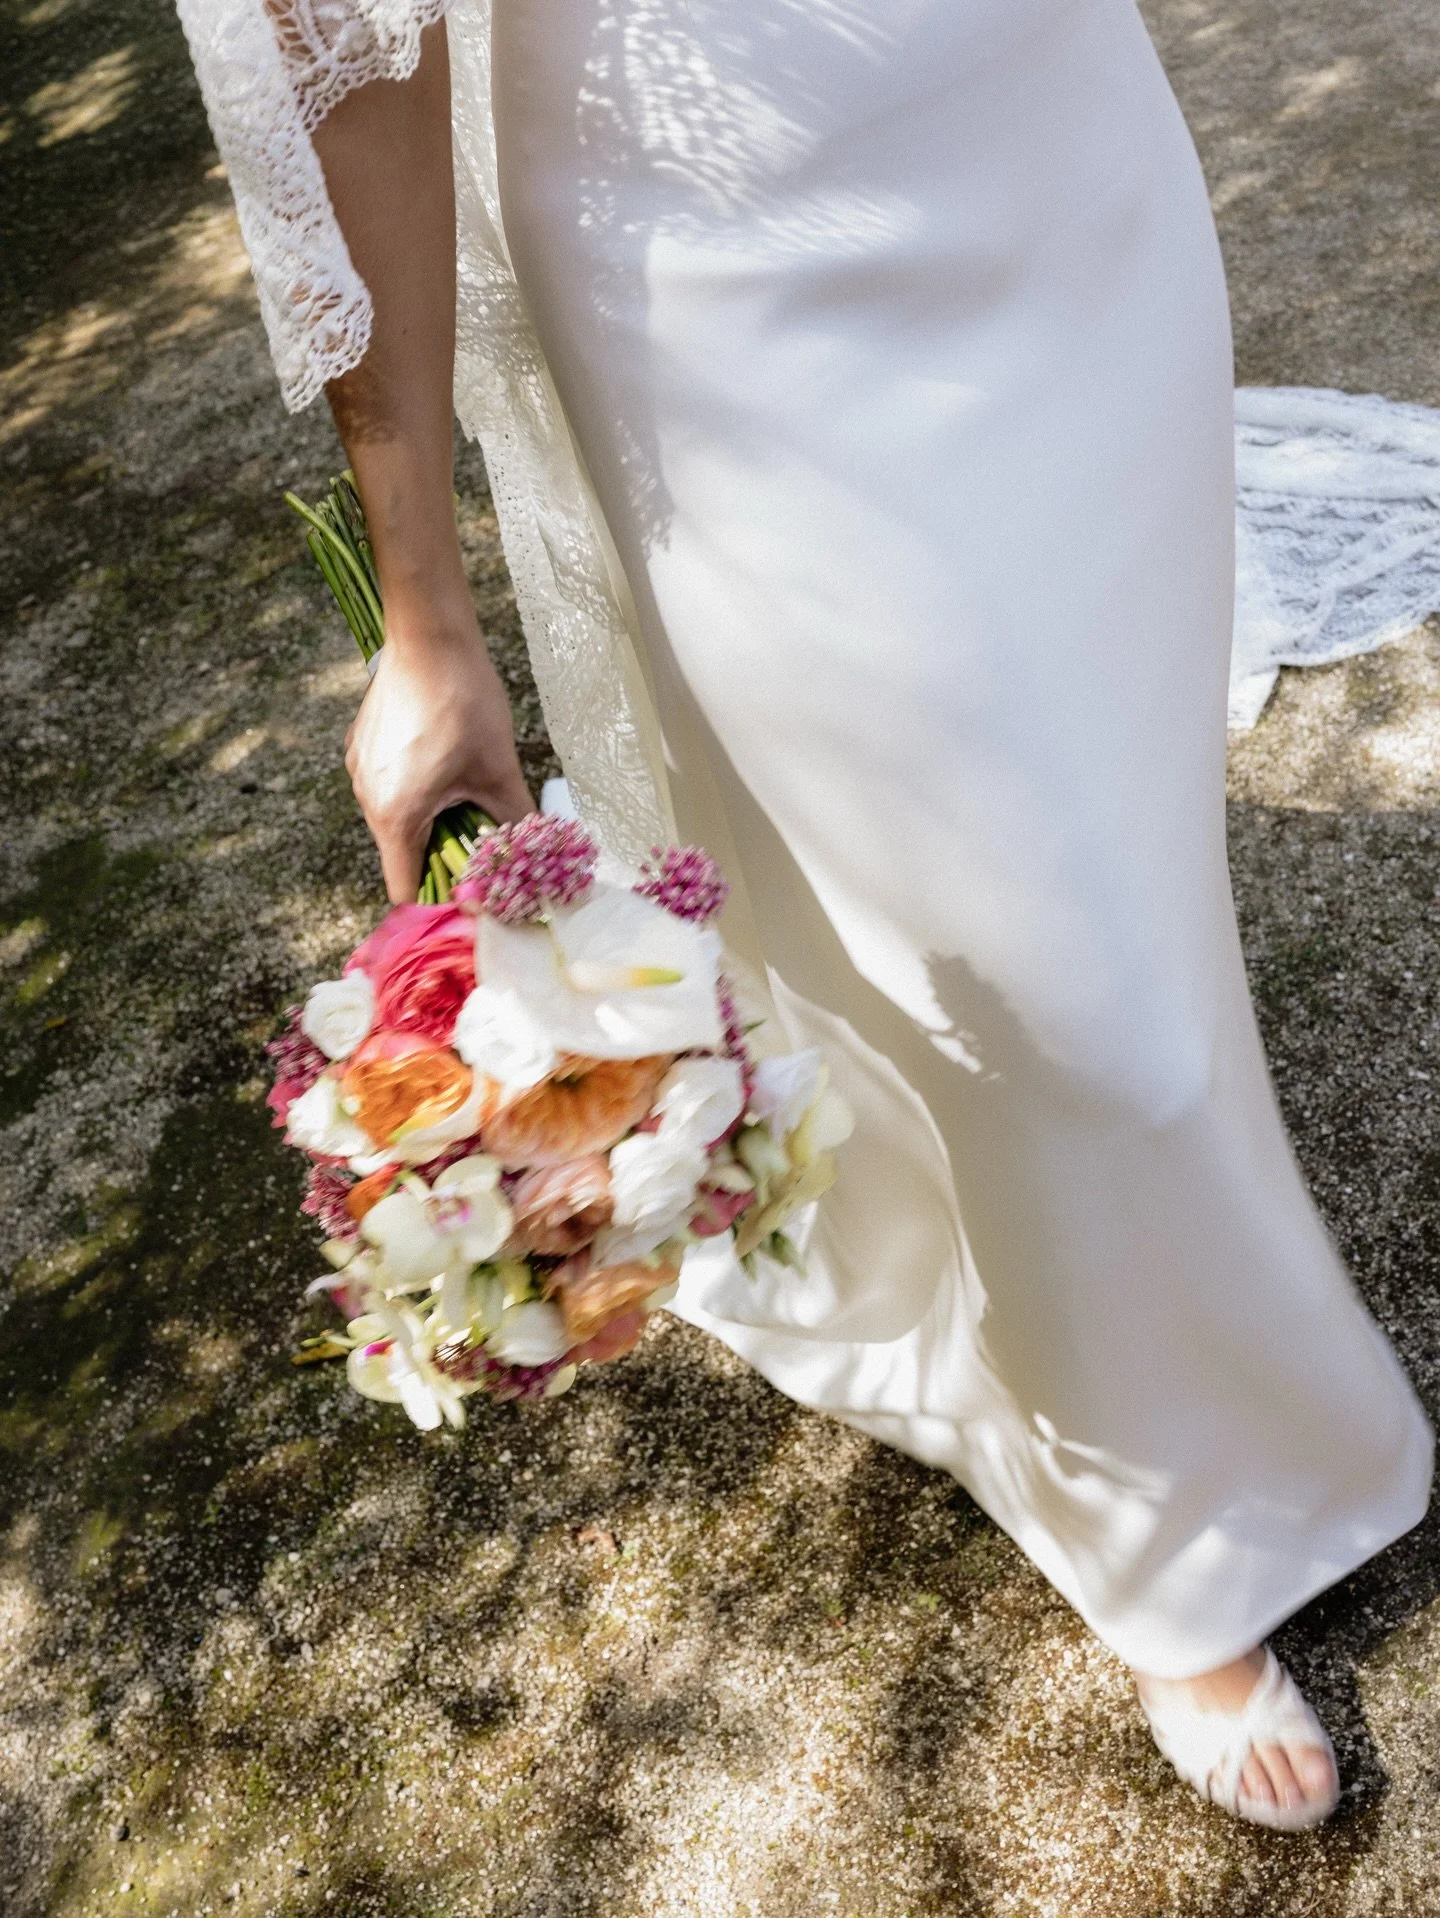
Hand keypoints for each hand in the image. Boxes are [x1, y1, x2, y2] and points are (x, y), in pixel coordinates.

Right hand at [345, 609, 533, 901]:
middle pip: (401, 853)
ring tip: (465, 792)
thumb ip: (514, 822)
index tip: (470, 887)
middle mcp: (367, 796)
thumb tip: (534, 853)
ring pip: (395, 817)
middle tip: (480, 836)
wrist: (429, 636)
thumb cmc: (463, 703)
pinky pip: (388, 784)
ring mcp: (360, 767)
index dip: (438, 895)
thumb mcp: (499, 771)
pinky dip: (414, 787)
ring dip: (429, 817)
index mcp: (395, 815)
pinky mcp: (362, 742)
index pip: (405, 888)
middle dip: (440, 853)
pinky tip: (444, 760)